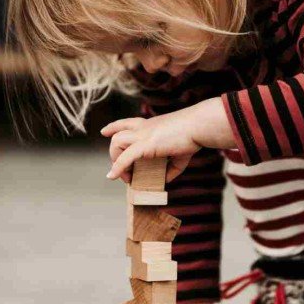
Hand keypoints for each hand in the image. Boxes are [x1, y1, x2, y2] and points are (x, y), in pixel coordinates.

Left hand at [101, 97, 233, 182]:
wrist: (199, 126)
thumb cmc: (194, 136)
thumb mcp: (181, 153)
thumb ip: (171, 167)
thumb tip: (165, 180)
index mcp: (151, 125)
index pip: (126, 123)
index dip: (114, 127)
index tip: (104, 132)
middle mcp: (143, 127)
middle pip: (117, 134)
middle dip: (114, 152)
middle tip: (122, 171)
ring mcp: (143, 134)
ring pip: (117, 142)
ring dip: (116, 160)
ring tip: (126, 177)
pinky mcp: (146, 144)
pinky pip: (125, 157)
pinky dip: (118, 167)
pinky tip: (114, 176)